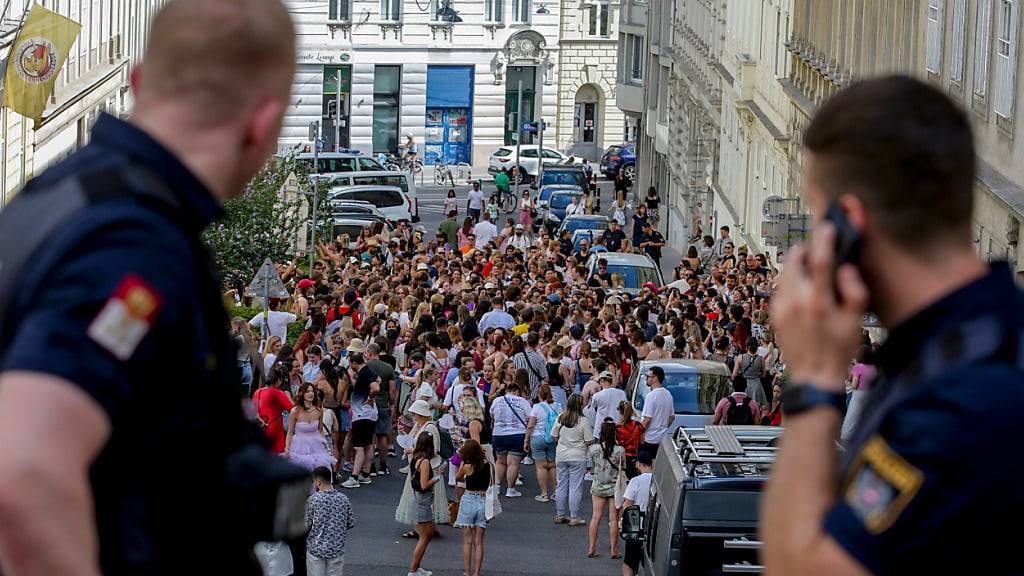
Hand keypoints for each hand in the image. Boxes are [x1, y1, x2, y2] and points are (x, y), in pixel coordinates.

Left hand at [770, 223, 866, 390]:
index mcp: (818, 302)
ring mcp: (781, 308)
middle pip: (794, 261)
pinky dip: (790, 282)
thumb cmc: (838, 350)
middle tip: (816, 248)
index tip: (827, 228)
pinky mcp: (774, 315)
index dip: (824, 239)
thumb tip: (846, 270)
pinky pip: (780, 288)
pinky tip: (803, 289)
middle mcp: (795, 302)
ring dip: (796, 265)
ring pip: (784, 273)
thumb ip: (854, 293)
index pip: (820, 260)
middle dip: (805, 250)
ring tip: (811, 268)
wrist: (814, 377)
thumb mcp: (856, 323)